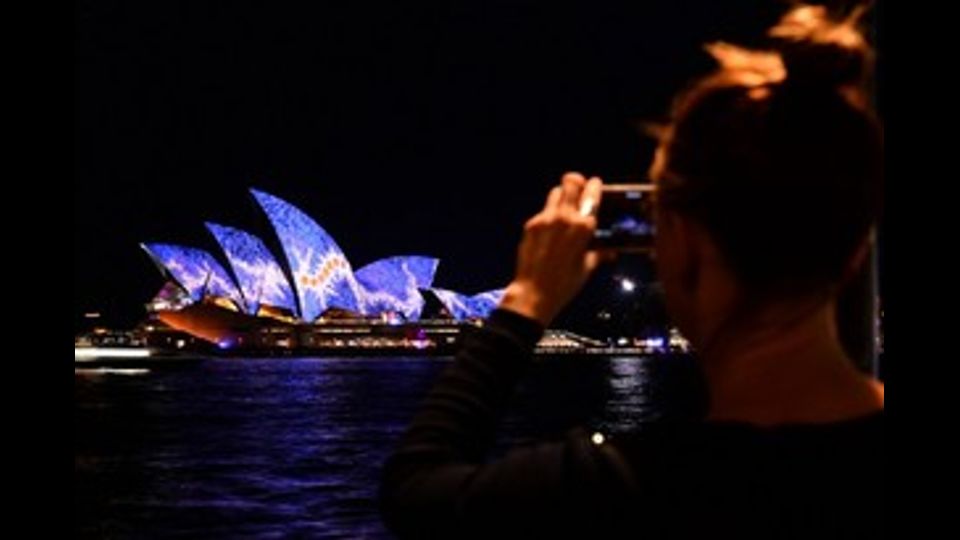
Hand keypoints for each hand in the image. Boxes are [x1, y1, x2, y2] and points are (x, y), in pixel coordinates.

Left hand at [500, 172, 610, 326]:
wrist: (534, 292)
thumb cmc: (564, 283)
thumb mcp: (587, 267)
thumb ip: (600, 254)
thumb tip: (611, 253)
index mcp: (583, 226)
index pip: (592, 192)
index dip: (595, 185)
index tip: (595, 184)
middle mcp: (565, 218)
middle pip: (571, 181)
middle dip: (577, 181)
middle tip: (580, 189)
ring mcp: (546, 219)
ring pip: (555, 192)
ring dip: (563, 195)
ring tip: (565, 208)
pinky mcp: (531, 225)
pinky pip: (543, 211)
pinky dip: (550, 215)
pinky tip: (552, 230)